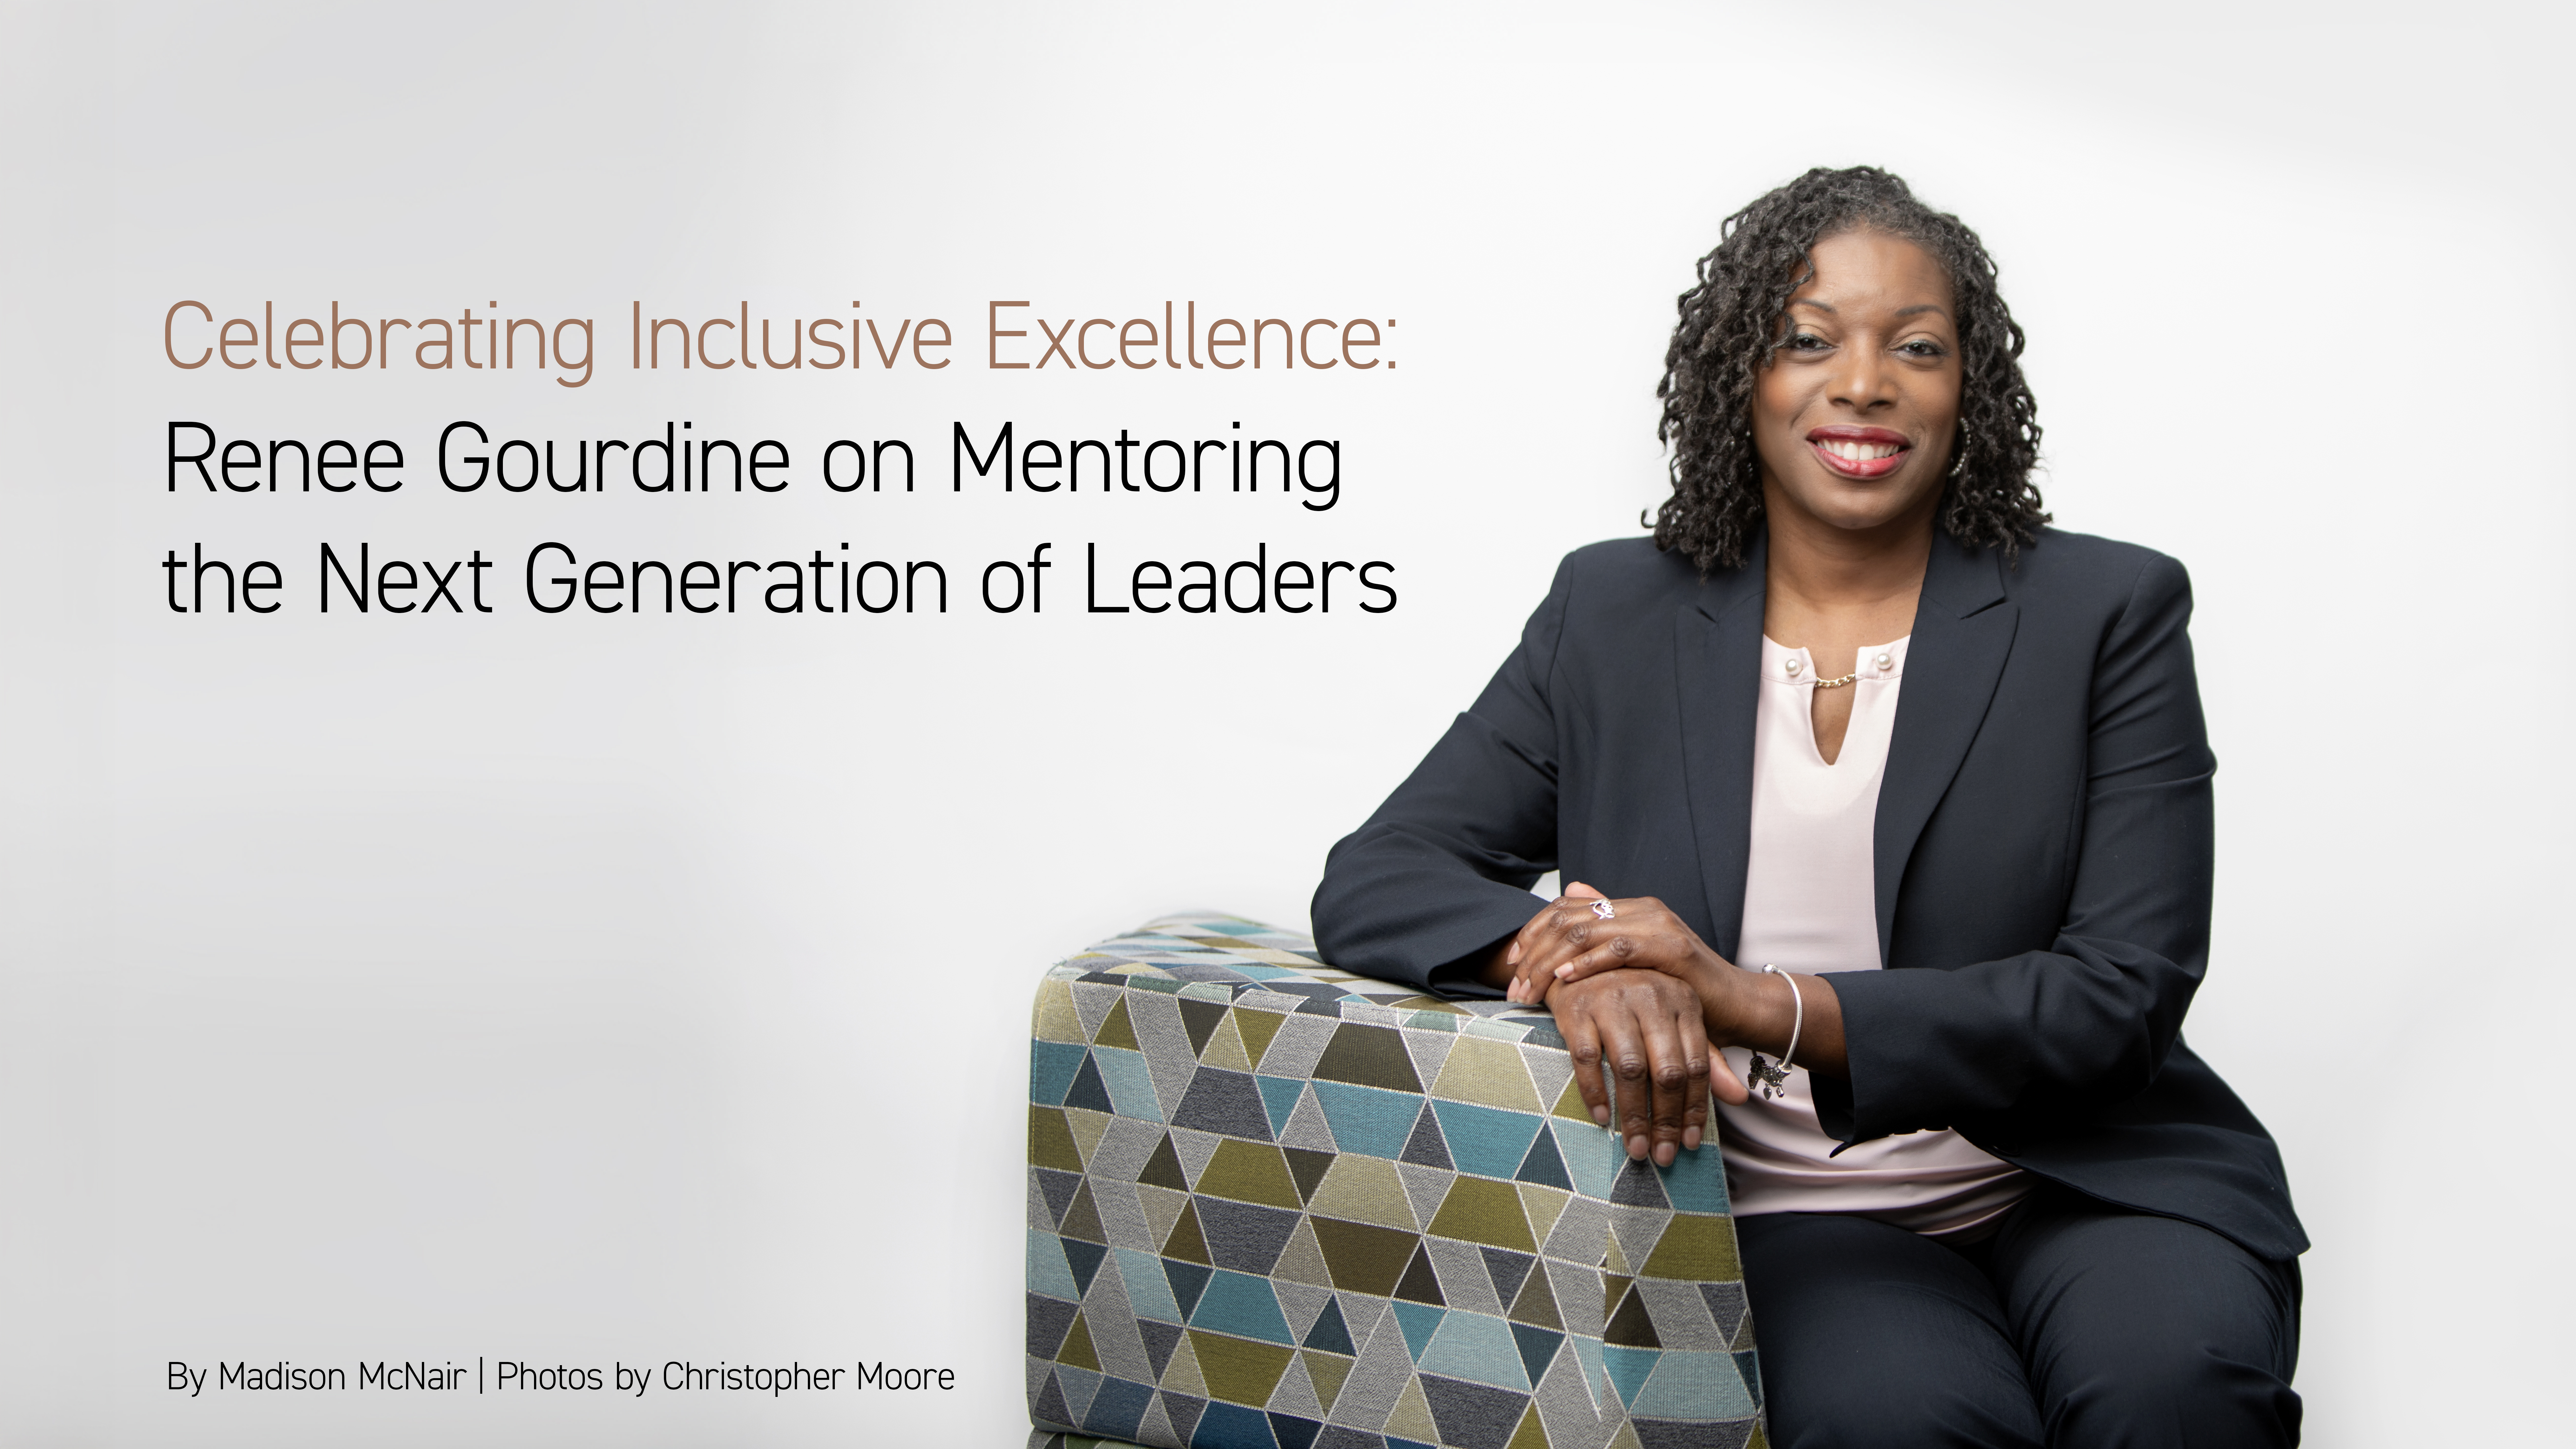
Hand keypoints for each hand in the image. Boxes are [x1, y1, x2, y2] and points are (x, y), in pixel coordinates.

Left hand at [1503, 881, 1724, 1006]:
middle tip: (1515, 985)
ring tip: (1531, 988)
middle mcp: (1642, 909)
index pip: (1566, 909)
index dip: (1532, 933)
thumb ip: (1605, 929)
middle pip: (1568, 919)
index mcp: (1630, 909)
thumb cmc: (1681, 989)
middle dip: (1534, 953)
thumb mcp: (1637, 961)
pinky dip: (1588, 964)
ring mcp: (1658, 925)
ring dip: (1551, 962)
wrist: (1734, 1004)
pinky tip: (1566, 980)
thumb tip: (1569, 890)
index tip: (1510, 963)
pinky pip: (1619, 950)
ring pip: (1586, 932)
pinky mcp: (1672, 948)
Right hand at [1546, 967, 1738, 1165]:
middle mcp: (1651, 996)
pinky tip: (1602, 1118)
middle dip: (1667, 1120)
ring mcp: (1612, 999)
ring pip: (1630, 1069)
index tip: (1689, 1143)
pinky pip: (1587, 1059)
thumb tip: (1739, 1099)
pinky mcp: (1576, 1007)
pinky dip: (1595, 1092)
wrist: (1577, 963)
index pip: (1697, 1064)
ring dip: (1634, 1115)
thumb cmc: (1632, 1001)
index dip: (1695, 1108)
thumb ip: (1706, 1059)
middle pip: (1667, 1071)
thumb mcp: (1674, 1022)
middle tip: (1663, 1154)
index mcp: (1683, 1000)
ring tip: (1636, 1148)